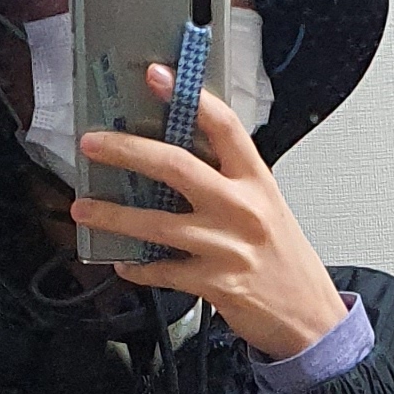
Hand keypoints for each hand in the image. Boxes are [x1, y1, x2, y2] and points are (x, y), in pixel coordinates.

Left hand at [73, 71, 346, 360]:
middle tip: (93, 143)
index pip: (223, 126)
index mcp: (257, 181)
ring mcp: (226, 247)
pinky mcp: (213, 283)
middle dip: (126, 150)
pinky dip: (137, 267)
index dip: (189, 97)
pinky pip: (161, 271)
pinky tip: (123, 263)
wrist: (309, 317)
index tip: (157, 76)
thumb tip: (178, 155)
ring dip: (112, 215)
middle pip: (176, 166)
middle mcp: (242, 208)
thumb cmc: (284, 259)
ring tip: (83, 209)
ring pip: (156, 223)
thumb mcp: (267, 207)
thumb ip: (229, 181)